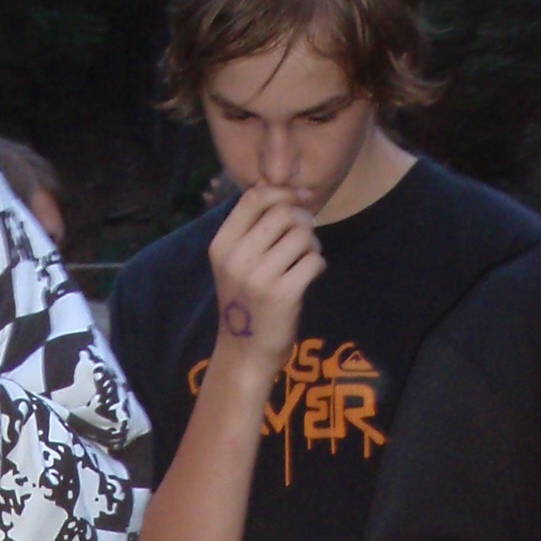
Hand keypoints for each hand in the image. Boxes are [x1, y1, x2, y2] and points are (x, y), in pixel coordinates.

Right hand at [207, 183, 323, 374]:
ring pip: (302, 235)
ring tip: (306, 258)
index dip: (282, 192)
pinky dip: (318, 264)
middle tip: (306, 237)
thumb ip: (253, 227)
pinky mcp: (283, 295)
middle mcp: (237, 259)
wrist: (246, 352)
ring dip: (313, 243)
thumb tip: (286, 187)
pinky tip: (310, 274)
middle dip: (303, 220)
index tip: (300, 199)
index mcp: (222, 246)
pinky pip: (314, 260)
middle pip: (283, 213)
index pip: (254, 198)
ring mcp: (259, 278)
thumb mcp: (236, 263)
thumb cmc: (247, 301)